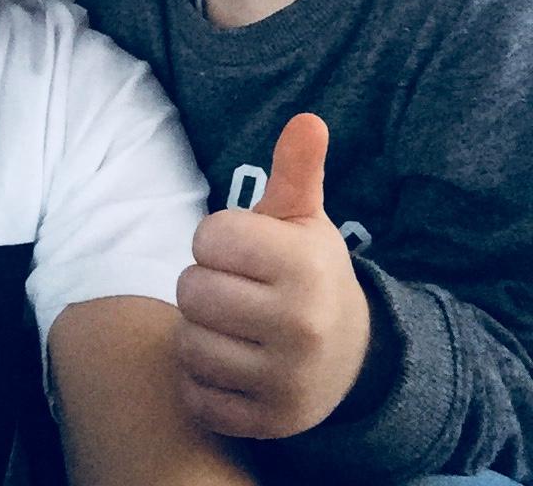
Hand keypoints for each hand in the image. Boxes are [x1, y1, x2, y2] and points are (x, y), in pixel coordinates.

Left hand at [176, 113, 370, 438]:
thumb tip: (308, 119)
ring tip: (230, 325)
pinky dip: (202, 382)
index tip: (240, 248)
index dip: (216, 239)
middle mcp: (301, 325)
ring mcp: (285, 381)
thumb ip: (297, 169)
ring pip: (188, 345)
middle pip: (192, 292)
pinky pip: (195, 396)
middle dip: (204, 285)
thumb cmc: (309, 272)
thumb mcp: (306, 219)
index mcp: (305, 265)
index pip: (209, 238)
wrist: (352, 358)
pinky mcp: (267, 423)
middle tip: (233, 289)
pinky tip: (231, 364)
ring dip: (199, 334)